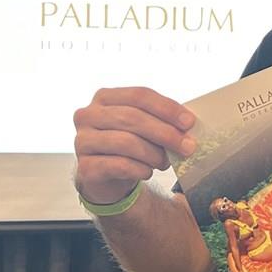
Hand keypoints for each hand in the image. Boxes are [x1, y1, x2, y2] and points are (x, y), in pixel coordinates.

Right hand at [73, 87, 195, 205]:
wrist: (107, 176)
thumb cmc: (129, 144)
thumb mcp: (143, 126)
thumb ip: (160, 119)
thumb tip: (188, 125)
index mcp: (105, 97)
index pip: (139, 95)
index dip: (166, 108)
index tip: (189, 122)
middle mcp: (88, 115)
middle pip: (132, 118)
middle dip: (165, 133)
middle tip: (187, 147)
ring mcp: (82, 141)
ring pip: (126, 143)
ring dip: (154, 154)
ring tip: (165, 162)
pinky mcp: (85, 166)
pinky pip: (119, 165)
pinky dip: (140, 169)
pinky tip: (148, 171)